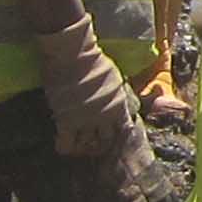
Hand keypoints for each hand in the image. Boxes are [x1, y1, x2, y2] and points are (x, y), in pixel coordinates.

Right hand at [32, 17, 145, 162]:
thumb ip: (119, 93)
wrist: (73, 55)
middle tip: (91, 141)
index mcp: (119, 106)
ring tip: (77, 143)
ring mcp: (86, 120)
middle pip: (106, 140)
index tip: (109, 133)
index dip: (117, 133)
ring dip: (83, 146)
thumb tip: (138, 94)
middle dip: (100, 143)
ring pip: (87, 146)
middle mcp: (105, 116)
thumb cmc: (94, 61)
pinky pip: (67, 144)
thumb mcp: (115, 78)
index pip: (123, 129)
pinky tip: (63, 142)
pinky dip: (65, 146)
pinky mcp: (67, 121)